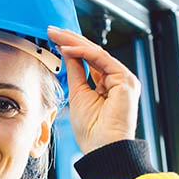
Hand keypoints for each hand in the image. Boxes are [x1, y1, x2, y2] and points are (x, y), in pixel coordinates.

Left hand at [46, 26, 140, 153]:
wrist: (103, 149)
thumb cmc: (92, 131)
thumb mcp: (78, 95)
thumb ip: (75, 72)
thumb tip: (67, 52)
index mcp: (108, 85)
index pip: (89, 60)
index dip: (72, 48)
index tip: (53, 40)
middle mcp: (118, 79)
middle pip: (93, 53)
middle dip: (71, 39)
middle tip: (52, 30)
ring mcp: (124, 79)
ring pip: (97, 52)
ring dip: (74, 41)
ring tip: (56, 34)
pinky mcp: (126, 80)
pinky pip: (102, 59)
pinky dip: (83, 52)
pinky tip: (67, 48)